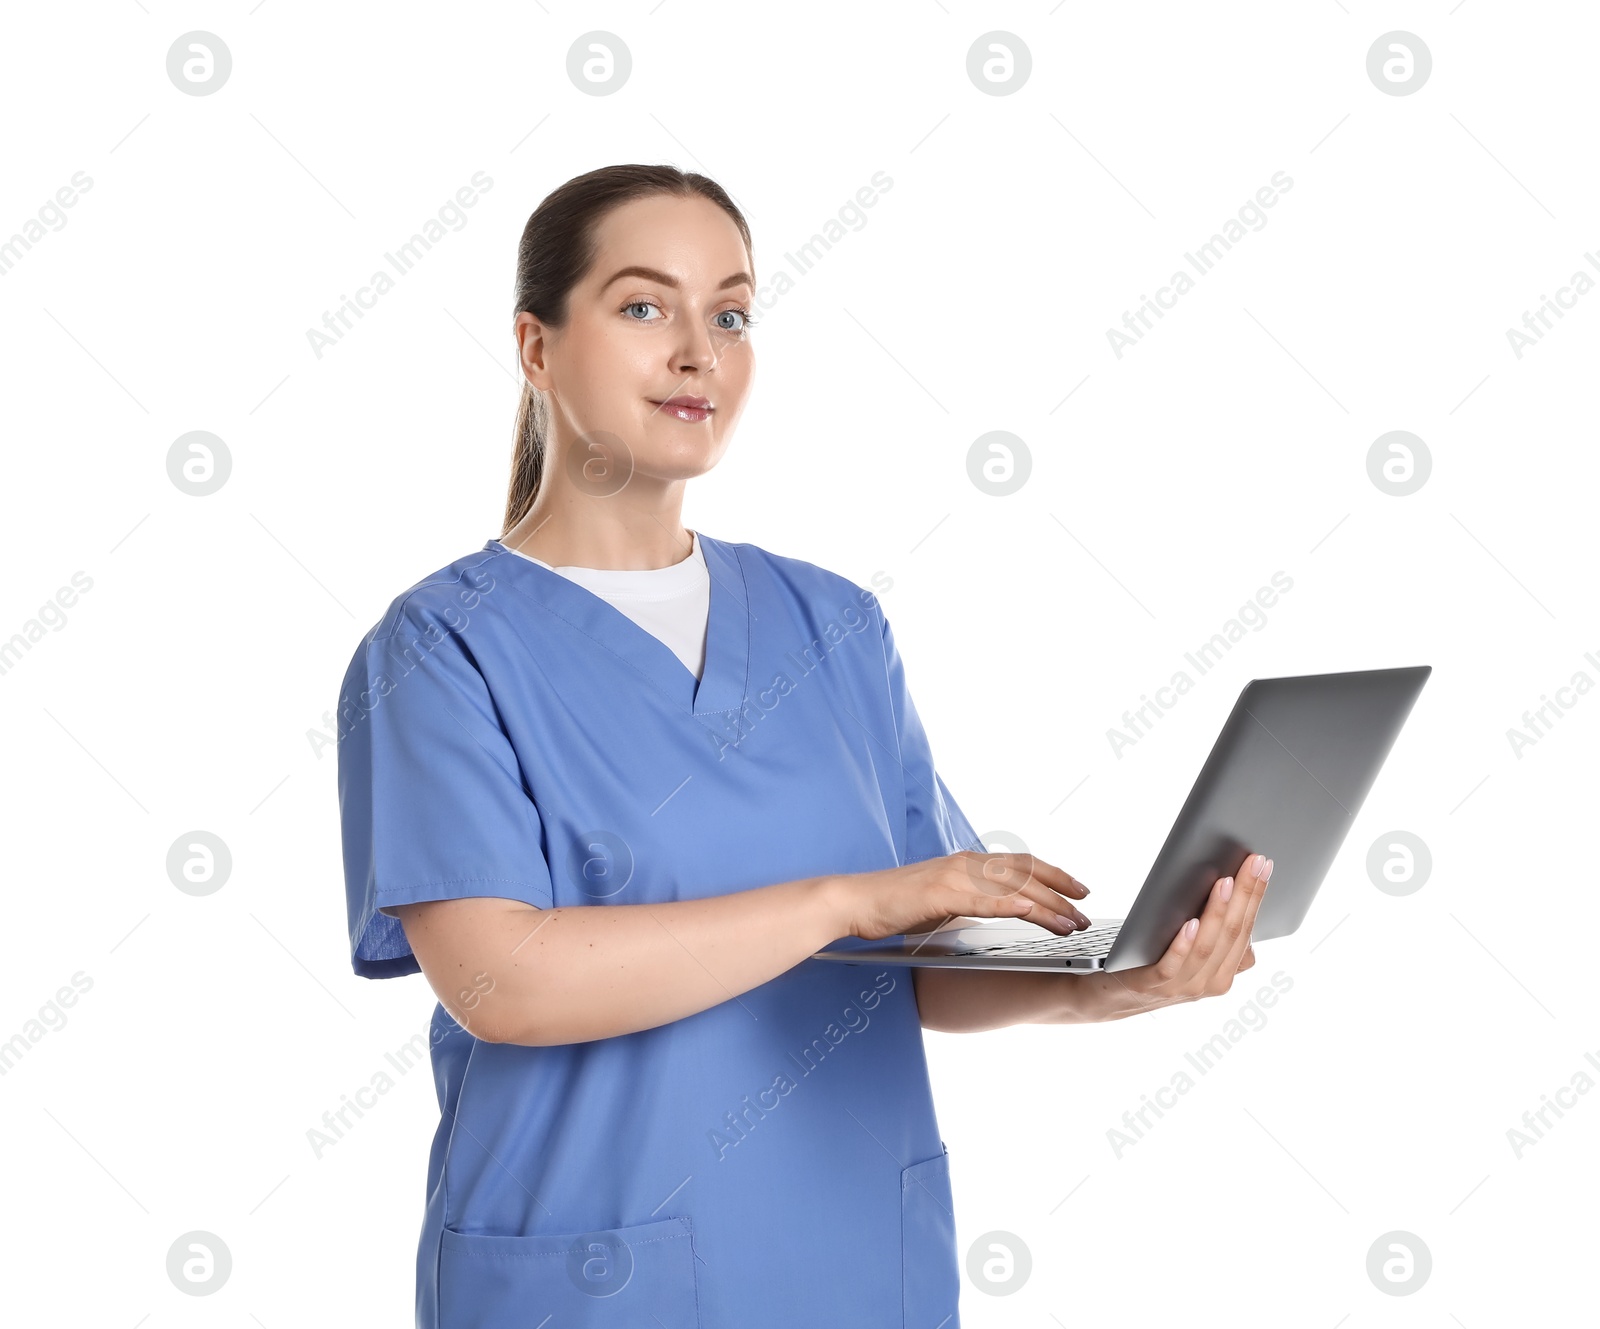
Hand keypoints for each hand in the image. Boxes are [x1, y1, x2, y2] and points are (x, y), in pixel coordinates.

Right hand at [834, 850, 1091, 941]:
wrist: (856, 901)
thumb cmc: (895, 905)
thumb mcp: (943, 902)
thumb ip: (971, 902)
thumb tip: (998, 913)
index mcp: (968, 865)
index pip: (1022, 865)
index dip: (1055, 875)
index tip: (1080, 891)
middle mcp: (966, 863)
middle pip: (1027, 873)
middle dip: (1062, 891)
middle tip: (1087, 910)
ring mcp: (955, 876)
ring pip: (1013, 886)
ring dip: (1047, 905)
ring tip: (1072, 923)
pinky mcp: (941, 892)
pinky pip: (985, 898)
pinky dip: (1011, 904)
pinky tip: (1032, 912)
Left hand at [1096, 851, 1272, 1013]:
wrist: (1112, 993)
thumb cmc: (1155, 959)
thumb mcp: (1193, 949)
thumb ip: (1215, 930)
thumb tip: (1234, 886)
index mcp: (1225, 971)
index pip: (1246, 928)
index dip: (1256, 896)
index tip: (1263, 864)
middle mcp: (1210, 982)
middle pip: (1232, 934)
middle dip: (1245, 896)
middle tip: (1252, 863)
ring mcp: (1183, 986)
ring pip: (1207, 947)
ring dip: (1217, 913)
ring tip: (1224, 884)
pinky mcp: (1152, 984)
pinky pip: (1173, 965)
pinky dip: (1184, 944)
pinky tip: (1190, 923)